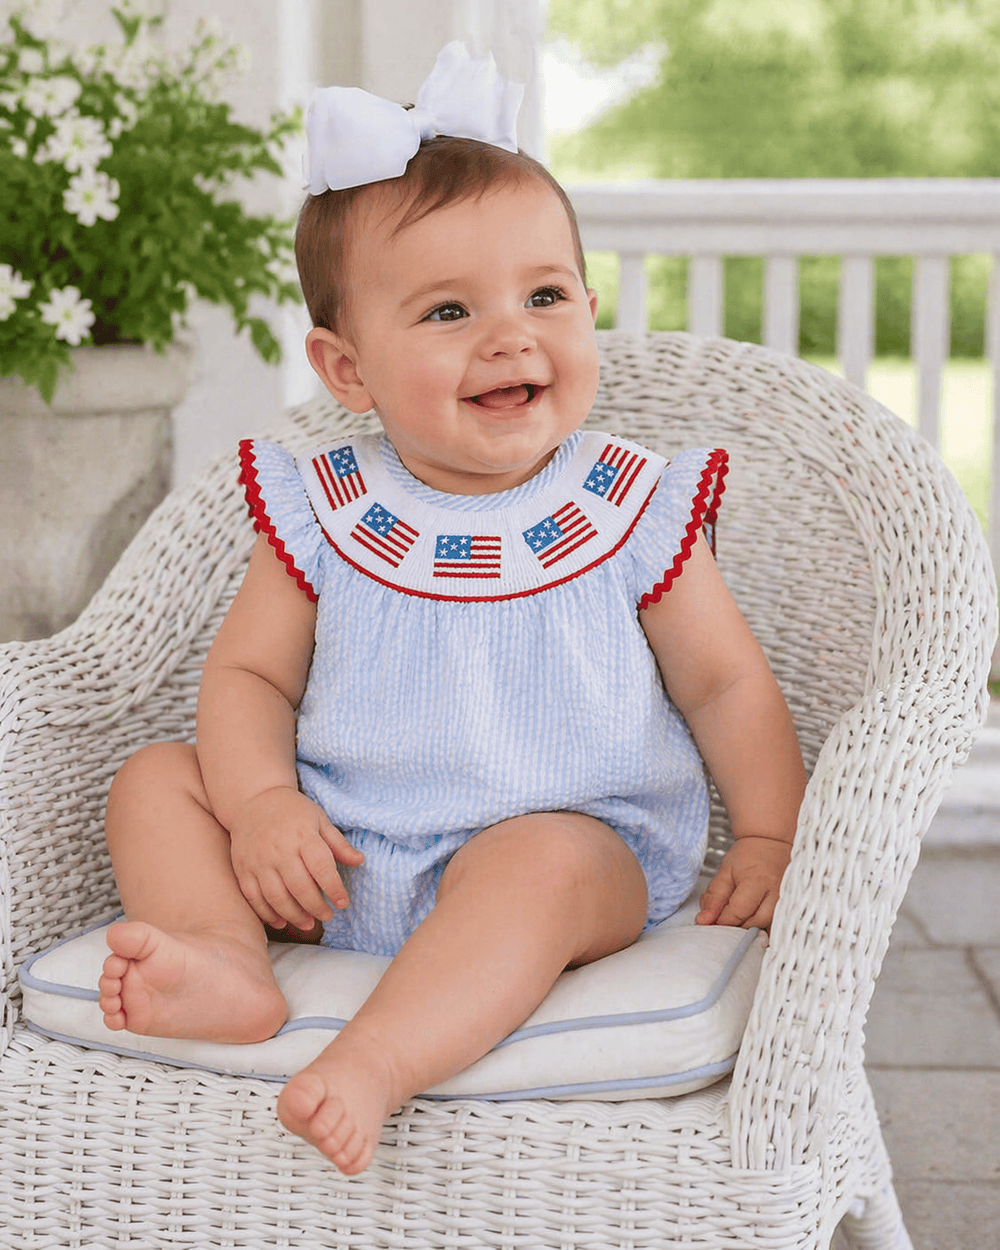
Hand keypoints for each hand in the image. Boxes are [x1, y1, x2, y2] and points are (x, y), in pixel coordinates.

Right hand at [228, 786, 364, 931]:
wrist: (253, 800)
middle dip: (317, 907)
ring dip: (294, 915)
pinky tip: (281, 921)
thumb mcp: (319, 819)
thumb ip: (338, 844)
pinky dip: (267, 914)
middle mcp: (279, 850)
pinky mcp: (243, 869)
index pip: (322, 868)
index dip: (334, 889)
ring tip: (309, 923)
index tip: (343, 903)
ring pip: (277, 897)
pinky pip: (254, 898)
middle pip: (300, 887)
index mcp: (302, 835)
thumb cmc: (292, 810)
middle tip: (328, 916)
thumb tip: (360, 861)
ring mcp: (258, 861)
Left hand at [695, 836, 791, 929]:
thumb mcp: (725, 872)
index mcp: (758, 881)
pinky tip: (753, 917)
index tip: (712, 919)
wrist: (771, 844)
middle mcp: (777, 895)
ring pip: (765, 929)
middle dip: (735, 924)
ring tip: (740, 911)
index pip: (738, 912)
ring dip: (748, 926)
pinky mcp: (790, 909)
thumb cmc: (748, 856)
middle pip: (752, 924)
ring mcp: (786, 903)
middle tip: (725, 914)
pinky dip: (762, 927)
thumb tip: (703, 921)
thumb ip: (713, 898)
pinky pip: (775, 928)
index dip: (721, 920)